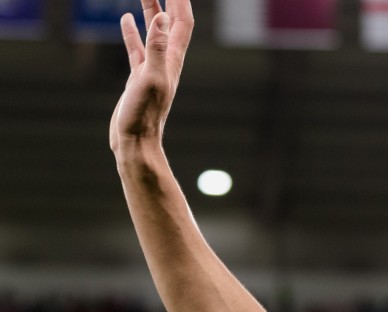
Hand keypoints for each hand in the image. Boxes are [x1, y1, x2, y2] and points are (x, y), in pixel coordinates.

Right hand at [109, 0, 193, 152]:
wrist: (136, 142)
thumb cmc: (144, 115)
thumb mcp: (150, 77)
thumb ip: (158, 48)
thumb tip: (163, 18)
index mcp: (173, 59)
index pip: (182, 21)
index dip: (180, 0)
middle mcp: (167, 61)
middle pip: (171, 22)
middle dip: (169, 0)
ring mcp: (152, 68)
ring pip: (154, 32)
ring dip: (151, 10)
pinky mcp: (138, 76)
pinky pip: (137, 47)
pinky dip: (133, 31)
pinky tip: (126, 19)